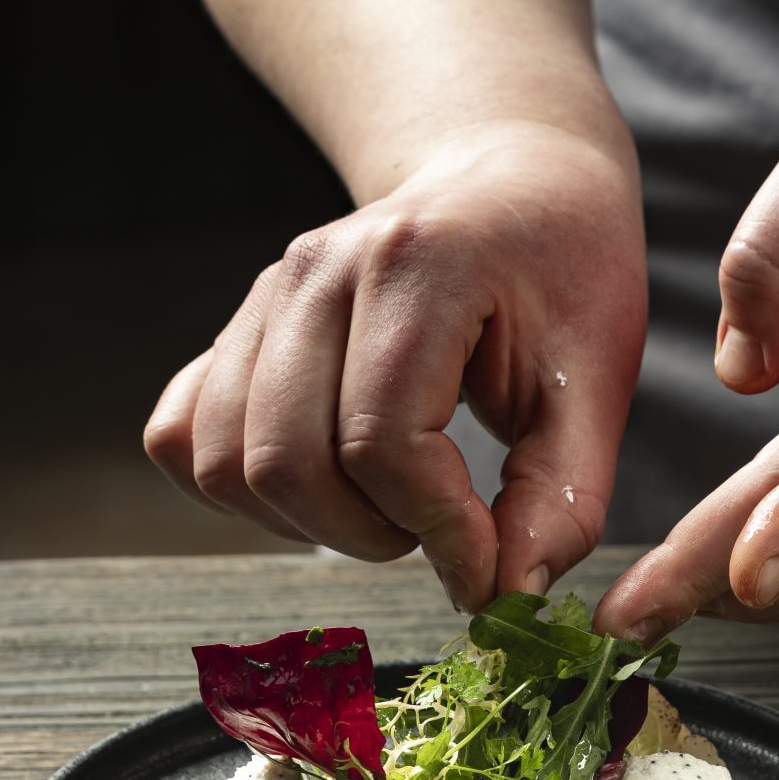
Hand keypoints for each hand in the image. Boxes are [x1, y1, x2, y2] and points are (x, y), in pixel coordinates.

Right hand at [145, 121, 645, 610]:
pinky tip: (328, 488)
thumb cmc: (560, 275)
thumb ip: (564, 494)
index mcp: (416, 266)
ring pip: (224, 462)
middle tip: (440, 536)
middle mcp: (316, 271)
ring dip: (308, 524)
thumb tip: (511, 593)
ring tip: (393, 511)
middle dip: (369, 536)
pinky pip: (181, 437)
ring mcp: (264, 296)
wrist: (509, 187)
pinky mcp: (237, 329)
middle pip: (286, 461)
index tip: (490, 571)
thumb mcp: (597, 378)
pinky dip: (242, 492)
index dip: (439, 534)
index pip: (385, 444)